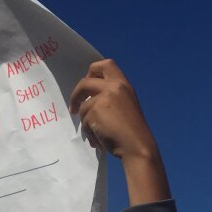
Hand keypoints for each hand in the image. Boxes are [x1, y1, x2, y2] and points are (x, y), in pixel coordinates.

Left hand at [68, 59, 170, 204]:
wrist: (138, 147)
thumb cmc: (134, 132)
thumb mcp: (127, 106)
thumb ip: (112, 97)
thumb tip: (89, 98)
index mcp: (124, 85)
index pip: (105, 64)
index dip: (93, 71)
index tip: (88, 82)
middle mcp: (114, 87)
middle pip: (85, 82)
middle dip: (76, 95)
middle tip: (73, 107)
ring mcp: (104, 99)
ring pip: (83, 107)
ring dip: (86, 122)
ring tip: (96, 134)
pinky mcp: (95, 112)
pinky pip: (84, 121)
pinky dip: (89, 132)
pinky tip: (98, 140)